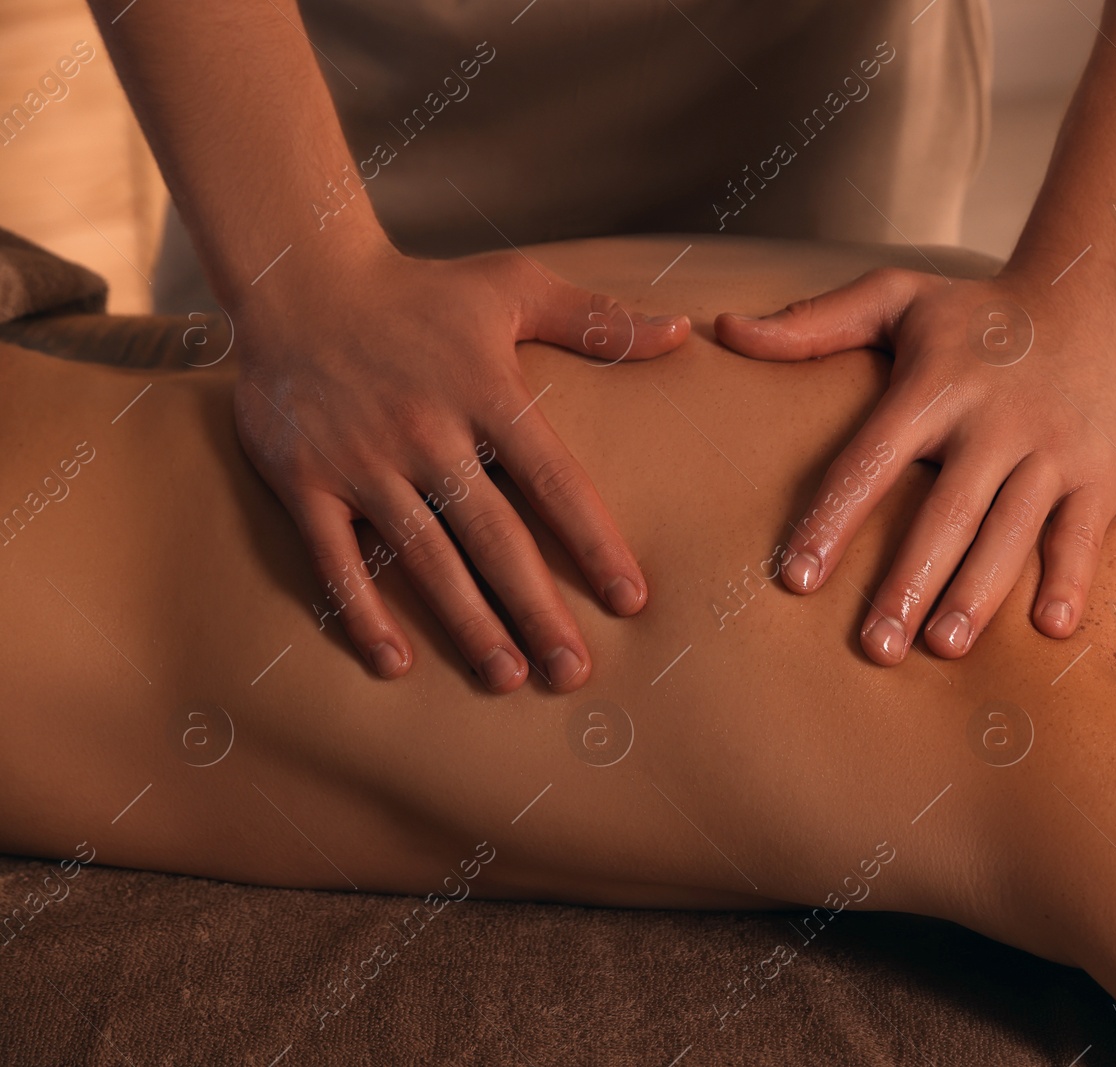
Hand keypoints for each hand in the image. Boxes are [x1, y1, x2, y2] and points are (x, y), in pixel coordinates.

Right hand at [233, 240, 688, 691]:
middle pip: (494, 536)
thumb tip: (679, 332)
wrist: (299, 278)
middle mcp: (427, 432)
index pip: (553, 479)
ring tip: (508, 678)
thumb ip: (597, 319)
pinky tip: (395, 663)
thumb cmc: (421, 291)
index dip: (593, 541)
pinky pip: (334, 558)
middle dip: (536, 608)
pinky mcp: (305, 479)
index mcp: (485, 390)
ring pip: (424, 557)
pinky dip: (361, 612)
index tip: (631, 600)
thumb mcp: (513, 287)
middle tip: (574, 672)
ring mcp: (363, 460)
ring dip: (466, 623)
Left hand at [715, 266, 1115, 664]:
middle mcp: (994, 419)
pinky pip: (1083, 532)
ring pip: (1011, 529)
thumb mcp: (896, 300)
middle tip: (874, 647)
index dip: (833, 519)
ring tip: (943, 647)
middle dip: (909, 581)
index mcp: (934, 385)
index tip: (797, 579)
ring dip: (978, 591)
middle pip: (946, 510)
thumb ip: (812, 323)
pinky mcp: (1102, 469)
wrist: (1096, 296)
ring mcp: (1052, 446)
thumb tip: (724, 330)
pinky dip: (1070, 578)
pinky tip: (1049, 627)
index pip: (872, 459)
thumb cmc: (978, 315)